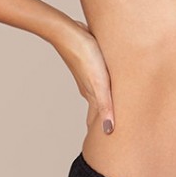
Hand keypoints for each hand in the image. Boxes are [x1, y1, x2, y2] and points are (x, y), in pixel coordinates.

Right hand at [56, 19, 115, 134]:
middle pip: (97, 107)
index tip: (103, 145)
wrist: (65, 31)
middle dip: (103, 119)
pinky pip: (98, 77)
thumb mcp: (99, 83)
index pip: (97, 119)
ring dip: (104, 101)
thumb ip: (105, 106)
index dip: (101, 131)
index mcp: (92, 94)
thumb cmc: (83, 55)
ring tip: (109, 109)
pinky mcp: (89, 59)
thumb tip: (108, 131)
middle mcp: (89, 86)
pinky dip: (103, 85)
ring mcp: (88, 73)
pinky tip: (105, 78)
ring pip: (97, 92)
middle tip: (108, 131)